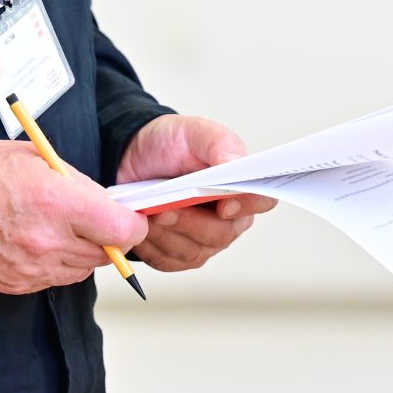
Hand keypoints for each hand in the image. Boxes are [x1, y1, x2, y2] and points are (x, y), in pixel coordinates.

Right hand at [0, 139, 150, 294]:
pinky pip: (54, 280)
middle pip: (105, 253)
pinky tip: (37, 242)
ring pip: (82, 269)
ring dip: (82, 252)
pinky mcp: (17, 284)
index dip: (132, 223)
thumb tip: (107, 203)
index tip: (130, 217)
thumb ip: (80, 185)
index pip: (123, 230)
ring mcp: (32, 268)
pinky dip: (55, 264)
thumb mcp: (40, 160)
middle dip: (107, 236)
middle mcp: (49, 242)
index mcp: (59, 205)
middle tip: (92, 218)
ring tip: (59, 227)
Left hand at [115, 113, 274, 273]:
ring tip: (148, 214)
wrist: (131, 158)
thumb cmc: (169, 144)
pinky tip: (141, 228)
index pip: (261, 200)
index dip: (247, 205)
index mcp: (240, 185)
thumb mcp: (194, 132)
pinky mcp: (177, 255)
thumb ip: (219, 144)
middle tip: (166, 208)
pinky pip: (169, 260)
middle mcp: (229, 218)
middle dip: (192, 222)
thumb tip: (236, 163)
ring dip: (168, 234)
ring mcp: (204, 240)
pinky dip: (152, 246)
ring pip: (195, 251)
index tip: (224, 204)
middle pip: (223, 233)